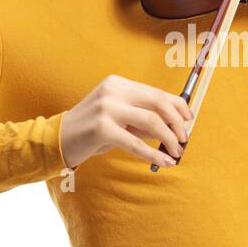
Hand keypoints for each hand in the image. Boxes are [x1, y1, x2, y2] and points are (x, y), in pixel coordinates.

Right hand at [60, 74, 194, 168]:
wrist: (58, 140)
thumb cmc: (92, 131)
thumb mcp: (120, 120)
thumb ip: (144, 121)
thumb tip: (176, 128)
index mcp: (119, 84)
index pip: (157, 92)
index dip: (178, 106)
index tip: (190, 120)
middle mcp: (114, 91)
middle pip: (158, 103)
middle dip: (177, 122)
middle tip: (184, 139)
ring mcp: (106, 108)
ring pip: (151, 121)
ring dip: (168, 138)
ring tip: (176, 153)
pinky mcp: (101, 128)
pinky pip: (135, 143)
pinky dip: (153, 154)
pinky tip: (163, 162)